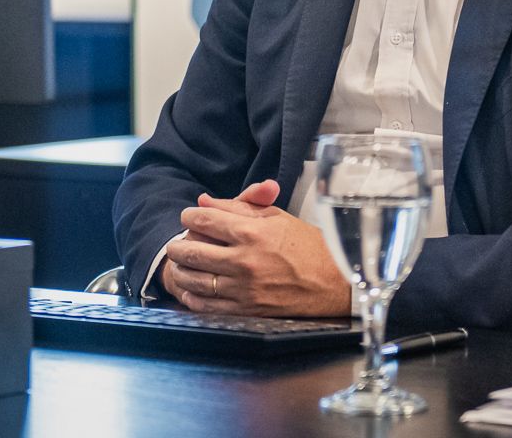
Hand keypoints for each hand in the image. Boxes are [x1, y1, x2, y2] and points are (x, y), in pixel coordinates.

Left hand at [160, 179, 350, 317]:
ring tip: (180, 265)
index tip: (188, 217)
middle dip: (178, 245)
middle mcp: (244, 260)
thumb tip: (205, 201)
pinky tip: (191, 289)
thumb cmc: (307, 246)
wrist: (334, 282)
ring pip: (194, 279)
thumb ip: (239, 206)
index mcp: (251, 233)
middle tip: (177, 244)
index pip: (203, 220)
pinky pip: (206, 306)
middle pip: (191, 251)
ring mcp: (244, 288)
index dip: (189, 217)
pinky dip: (192, 297)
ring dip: (180, 270)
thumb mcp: (276, 216)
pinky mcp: (247, 310)